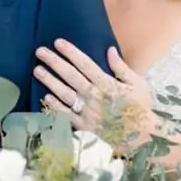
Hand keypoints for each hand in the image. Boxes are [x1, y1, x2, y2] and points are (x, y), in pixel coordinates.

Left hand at [34, 40, 155, 137]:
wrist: (142, 138)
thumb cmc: (141, 109)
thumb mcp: (138, 84)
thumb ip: (122, 68)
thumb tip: (110, 50)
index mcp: (107, 84)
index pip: (85, 64)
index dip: (71, 52)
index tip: (58, 43)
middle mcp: (94, 96)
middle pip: (70, 76)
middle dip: (54, 62)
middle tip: (40, 52)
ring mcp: (87, 112)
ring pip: (64, 93)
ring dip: (50, 81)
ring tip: (37, 70)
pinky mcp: (84, 127)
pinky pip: (66, 115)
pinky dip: (55, 106)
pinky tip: (46, 96)